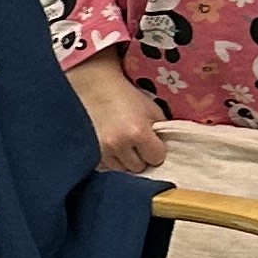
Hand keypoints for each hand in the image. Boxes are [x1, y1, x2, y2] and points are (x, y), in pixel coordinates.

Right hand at [70, 52, 168, 173]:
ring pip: (122, 169)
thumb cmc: (128, 97)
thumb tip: (166, 148)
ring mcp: (103, 150)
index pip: (156, 158)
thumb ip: (162, 131)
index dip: (157, 150)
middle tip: (138, 143)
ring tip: (124, 145)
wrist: (96, 88)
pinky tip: (113, 147)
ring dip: (126, 160)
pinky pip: (107, 166)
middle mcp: (120, 144)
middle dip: (141, 157)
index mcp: (138, 133)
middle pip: (139, 167)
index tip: (153, 142)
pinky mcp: (91, 151)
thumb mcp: (152, 110)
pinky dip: (112, 160)